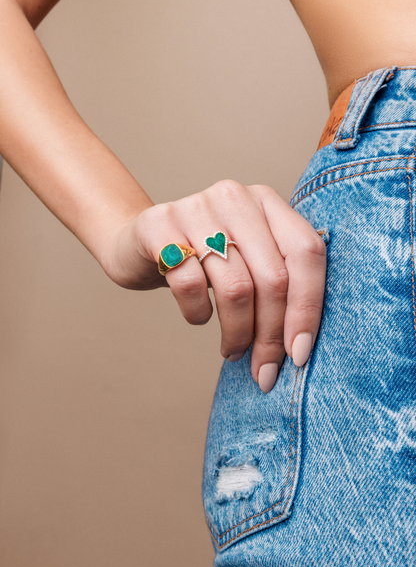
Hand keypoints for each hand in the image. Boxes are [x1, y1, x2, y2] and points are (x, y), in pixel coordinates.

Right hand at [104, 180, 326, 392]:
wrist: (139, 242)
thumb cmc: (204, 260)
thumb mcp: (246, 259)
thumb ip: (279, 281)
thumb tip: (302, 347)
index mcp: (267, 201)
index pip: (306, 252)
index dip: (308, 308)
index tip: (300, 354)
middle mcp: (235, 197)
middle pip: (273, 277)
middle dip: (272, 335)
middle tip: (263, 369)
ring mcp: (195, 207)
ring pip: (236, 288)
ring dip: (238, 333)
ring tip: (232, 350)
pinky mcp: (159, 225)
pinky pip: (191, 285)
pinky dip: (199, 314)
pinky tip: (200, 317)